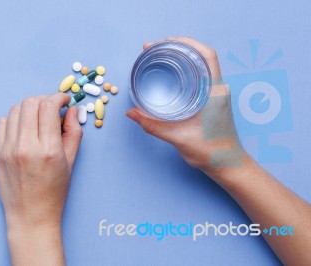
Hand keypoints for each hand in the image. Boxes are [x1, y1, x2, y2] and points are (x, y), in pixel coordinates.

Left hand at [0, 93, 81, 264]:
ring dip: (30, 107)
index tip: (65, 100)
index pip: (49, 106)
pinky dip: (15, 118)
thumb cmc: (54, 192)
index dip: (59, 97)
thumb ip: (73, 132)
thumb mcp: (71, 162)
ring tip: (39, 118)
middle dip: (45, 99)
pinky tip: (24, 127)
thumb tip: (72, 110)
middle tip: (53, 107)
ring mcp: (8, 149)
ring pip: (15, 110)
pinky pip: (2, 122)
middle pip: (31, 103)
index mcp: (48, 149)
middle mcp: (26, 146)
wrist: (31, 215)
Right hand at [127, 37, 243, 176]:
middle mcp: (217, 89)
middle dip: (177, 46)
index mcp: (214, 92)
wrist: (228, 165)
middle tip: (153, 48)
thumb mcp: (179, 138)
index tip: (164, 42)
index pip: (207, 56)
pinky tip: (169, 74)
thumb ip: (154, 126)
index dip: (186, 43)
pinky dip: (183, 69)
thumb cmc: (211, 152)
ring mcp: (215, 94)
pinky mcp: (211, 100)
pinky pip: (198, 76)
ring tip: (158, 55)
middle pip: (200, 56)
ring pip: (199, 65)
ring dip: (180, 56)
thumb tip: (131, 113)